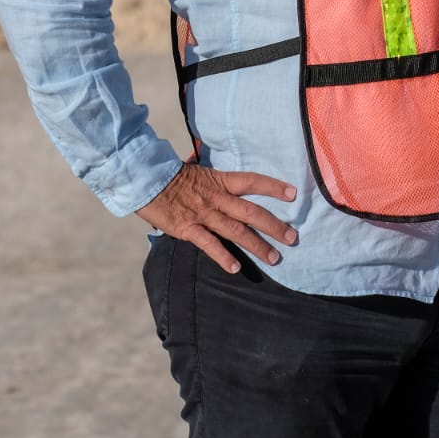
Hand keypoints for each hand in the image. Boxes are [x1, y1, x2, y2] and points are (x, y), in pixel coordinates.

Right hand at [136, 163, 298, 273]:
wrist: (145, 181)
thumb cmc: (171, 176)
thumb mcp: (198, 170)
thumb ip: (214, 177)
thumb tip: (221, 172)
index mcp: (220, 181)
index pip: (252, 181)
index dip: (273, 187)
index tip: (293, 194)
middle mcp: (216, 198)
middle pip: (252, 212)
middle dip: (274, 225)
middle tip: (293, 237)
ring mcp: (203, 214)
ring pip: (236, 231)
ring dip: (257, 245)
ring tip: (274, 258)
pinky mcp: (187, 229)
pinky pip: (209, 244)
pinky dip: (223, 256)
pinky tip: (236, 268)